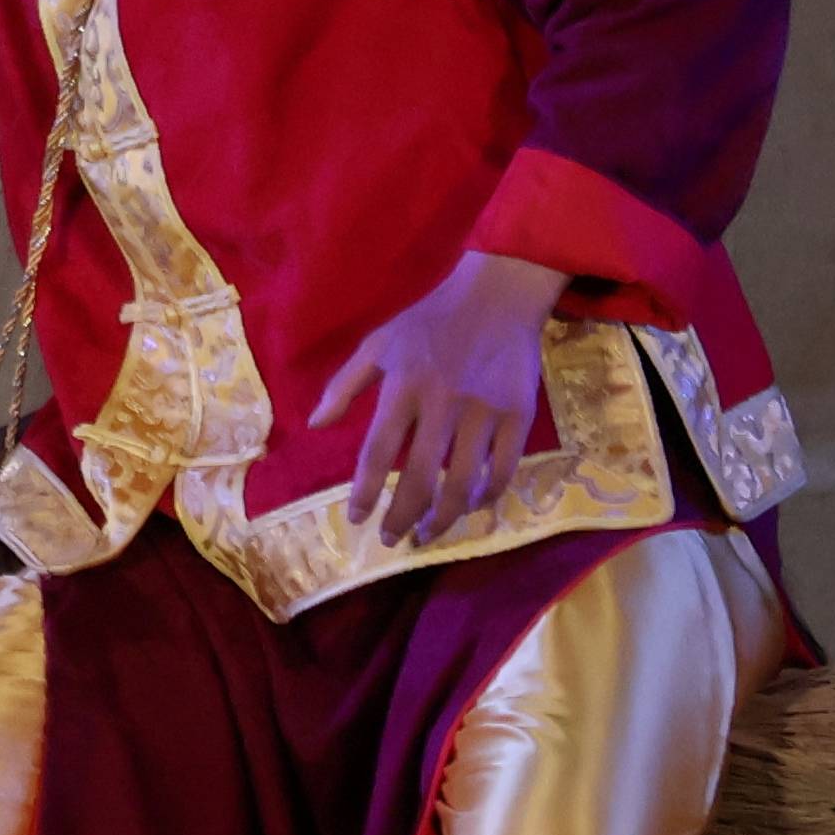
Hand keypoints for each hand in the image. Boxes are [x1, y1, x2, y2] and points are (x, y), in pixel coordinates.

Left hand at [304, 248, 569, 545]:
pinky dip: (487, 497)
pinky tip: (470, 507)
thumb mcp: (379, 343)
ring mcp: (485, 412)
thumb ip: (345, 385)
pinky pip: (504, 470)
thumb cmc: (430, 320)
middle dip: (403, 517)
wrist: (497, 295)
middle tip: (391, 539)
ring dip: (443, 518)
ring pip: (464, 483)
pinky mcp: (519, 416)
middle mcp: (444, 404)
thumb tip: (315, 425)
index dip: (367, 491)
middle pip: (422, 478)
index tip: (357, 519)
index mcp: (404, 386)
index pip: (379, 452)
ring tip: (426, 534)